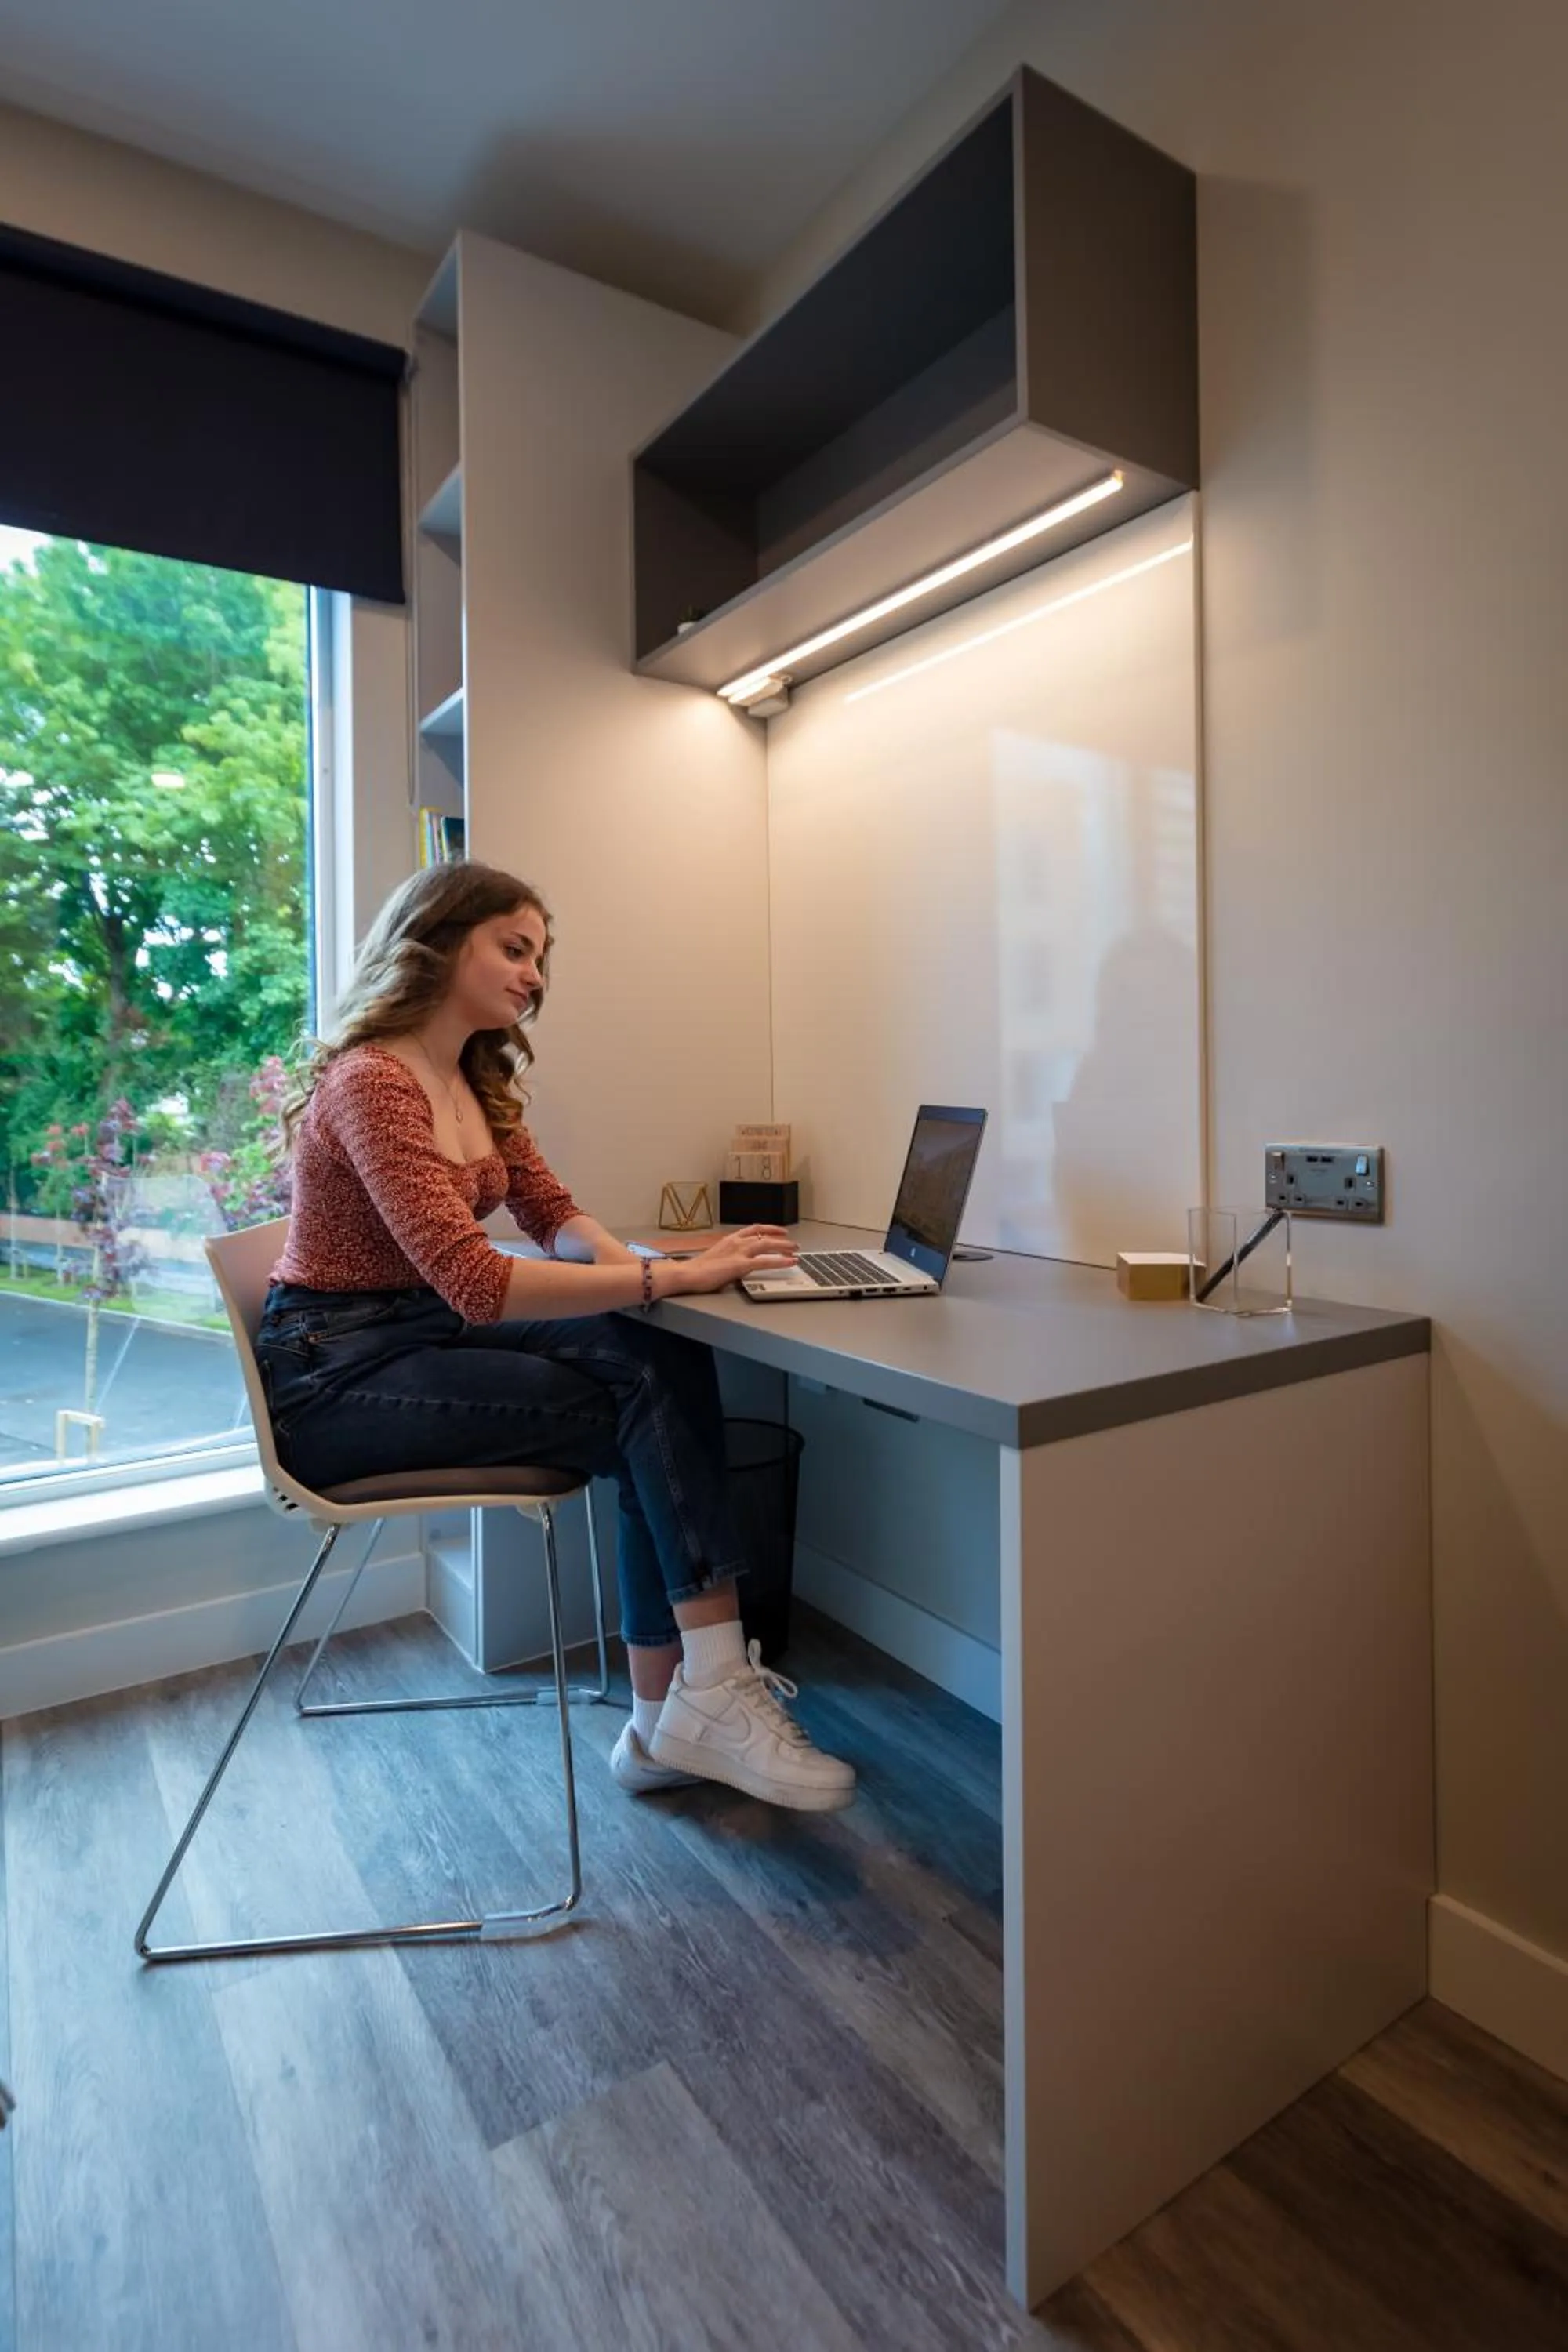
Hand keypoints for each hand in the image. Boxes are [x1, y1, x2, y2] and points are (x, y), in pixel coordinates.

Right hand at [664, 1226, 796, 1294]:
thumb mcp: (715, 1257)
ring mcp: (739, 1252)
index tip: (778, 1231)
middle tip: (793, 1242)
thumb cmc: (697, 1270)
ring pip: (767, 1244)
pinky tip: (790, 1262)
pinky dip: (780, 1261)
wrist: (687, 1274)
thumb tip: (735, 1262)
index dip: (768, 1229)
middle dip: (781, 1238)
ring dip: (784, 1246)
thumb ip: (728, 1256)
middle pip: (763, 1234)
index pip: (753, 1229)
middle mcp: (736, 1242)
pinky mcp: (741, 1265)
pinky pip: (766, 1261)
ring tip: (795, 1249)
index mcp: (729, 1239)